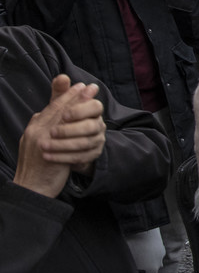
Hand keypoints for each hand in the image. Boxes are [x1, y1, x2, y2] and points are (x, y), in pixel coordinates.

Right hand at [12, 76, 99, 198]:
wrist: (32, 187)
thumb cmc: (37, 165)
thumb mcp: (39, 142)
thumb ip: (46, 126)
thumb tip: (49, 112)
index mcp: (34, 128)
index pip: (51, 107)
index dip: (65, 95)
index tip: (79, 85)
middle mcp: (36, 131)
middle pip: (57, 108)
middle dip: (74, 96)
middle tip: (89, 86)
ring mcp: (42, 141)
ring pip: (63, 118)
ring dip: (79, 105)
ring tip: (93, 96)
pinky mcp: (50, 152)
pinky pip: (67, 134)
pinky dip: (79, 124)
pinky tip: (91, 118)